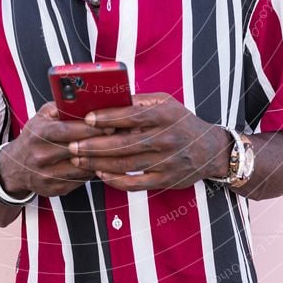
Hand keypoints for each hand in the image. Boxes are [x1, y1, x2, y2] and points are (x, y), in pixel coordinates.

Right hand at [0, 102, 111, 197]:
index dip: (90, 128)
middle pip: (78, 149)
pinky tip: (100, 163)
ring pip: (82, 168)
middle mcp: (41, 155)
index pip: (68, 130)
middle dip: (100, 142)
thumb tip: (85, 98)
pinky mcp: (54, 189)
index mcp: (39, 134)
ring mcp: (47, 175)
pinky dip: (92, 171)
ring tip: (114, 150)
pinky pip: (81, 181)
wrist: (15, 167)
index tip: (110, 123)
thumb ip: (61, 107)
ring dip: (100, 159)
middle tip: (119, 136)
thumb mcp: (42, 117)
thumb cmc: (34, 137)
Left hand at [68, 93, 231, 191]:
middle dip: (93, 145)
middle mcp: (165, 138)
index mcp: (164, 115)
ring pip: (125, 164)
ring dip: (98, 162)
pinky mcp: (165, 180)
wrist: (210, 150)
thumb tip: (108, 99)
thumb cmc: (181, 121)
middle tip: (72, 145)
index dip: (107, 118)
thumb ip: (138, 101)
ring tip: (78, 158)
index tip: (86, 119)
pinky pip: (135, 183)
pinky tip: (99, 173)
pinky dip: (115, 180)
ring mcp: (165, 161)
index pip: (131, 115)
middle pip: (123, 144)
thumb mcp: (166, 103)